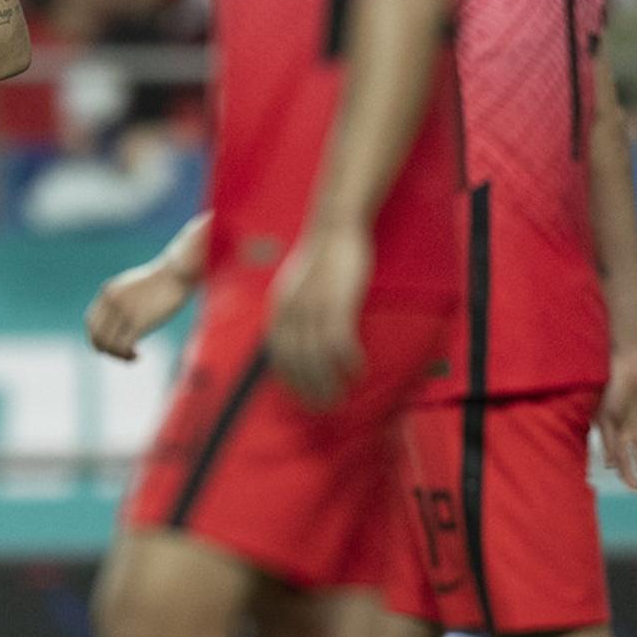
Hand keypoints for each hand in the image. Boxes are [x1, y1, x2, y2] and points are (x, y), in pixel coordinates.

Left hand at [86, 259, 195, 361]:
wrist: (176, 273)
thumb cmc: (161, 281)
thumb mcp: (133, 286)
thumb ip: (121, 300)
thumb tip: (119, 321)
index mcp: (107, 292)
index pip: (90, 323)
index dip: (97, 339)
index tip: (111, 346)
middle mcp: (111, 302)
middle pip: (96, 337)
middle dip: (107, 351)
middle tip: (123, 355)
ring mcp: (124, 311)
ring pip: (109, 345)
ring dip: (119, 356)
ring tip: (132, 357)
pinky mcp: (138, 321)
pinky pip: (124, 346)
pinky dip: (128, 356)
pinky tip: (138, 356)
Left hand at [265, 227, 369, 407]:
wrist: (334, 228)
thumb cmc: (320, 258)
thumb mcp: (295, 287)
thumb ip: (293, 313)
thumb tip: (297, 340)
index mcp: (279, 309)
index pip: (278, 356)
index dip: (289, 381)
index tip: (301, 399)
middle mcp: (292, 312)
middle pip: (298, 363)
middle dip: (310, 390)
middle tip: (325, 408)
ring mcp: (314, 308)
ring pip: (318, 358)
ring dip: (329, 383)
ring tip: (340, 399)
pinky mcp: (338, 302)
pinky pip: (341, 341)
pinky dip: (348, 361)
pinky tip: (358, 371)